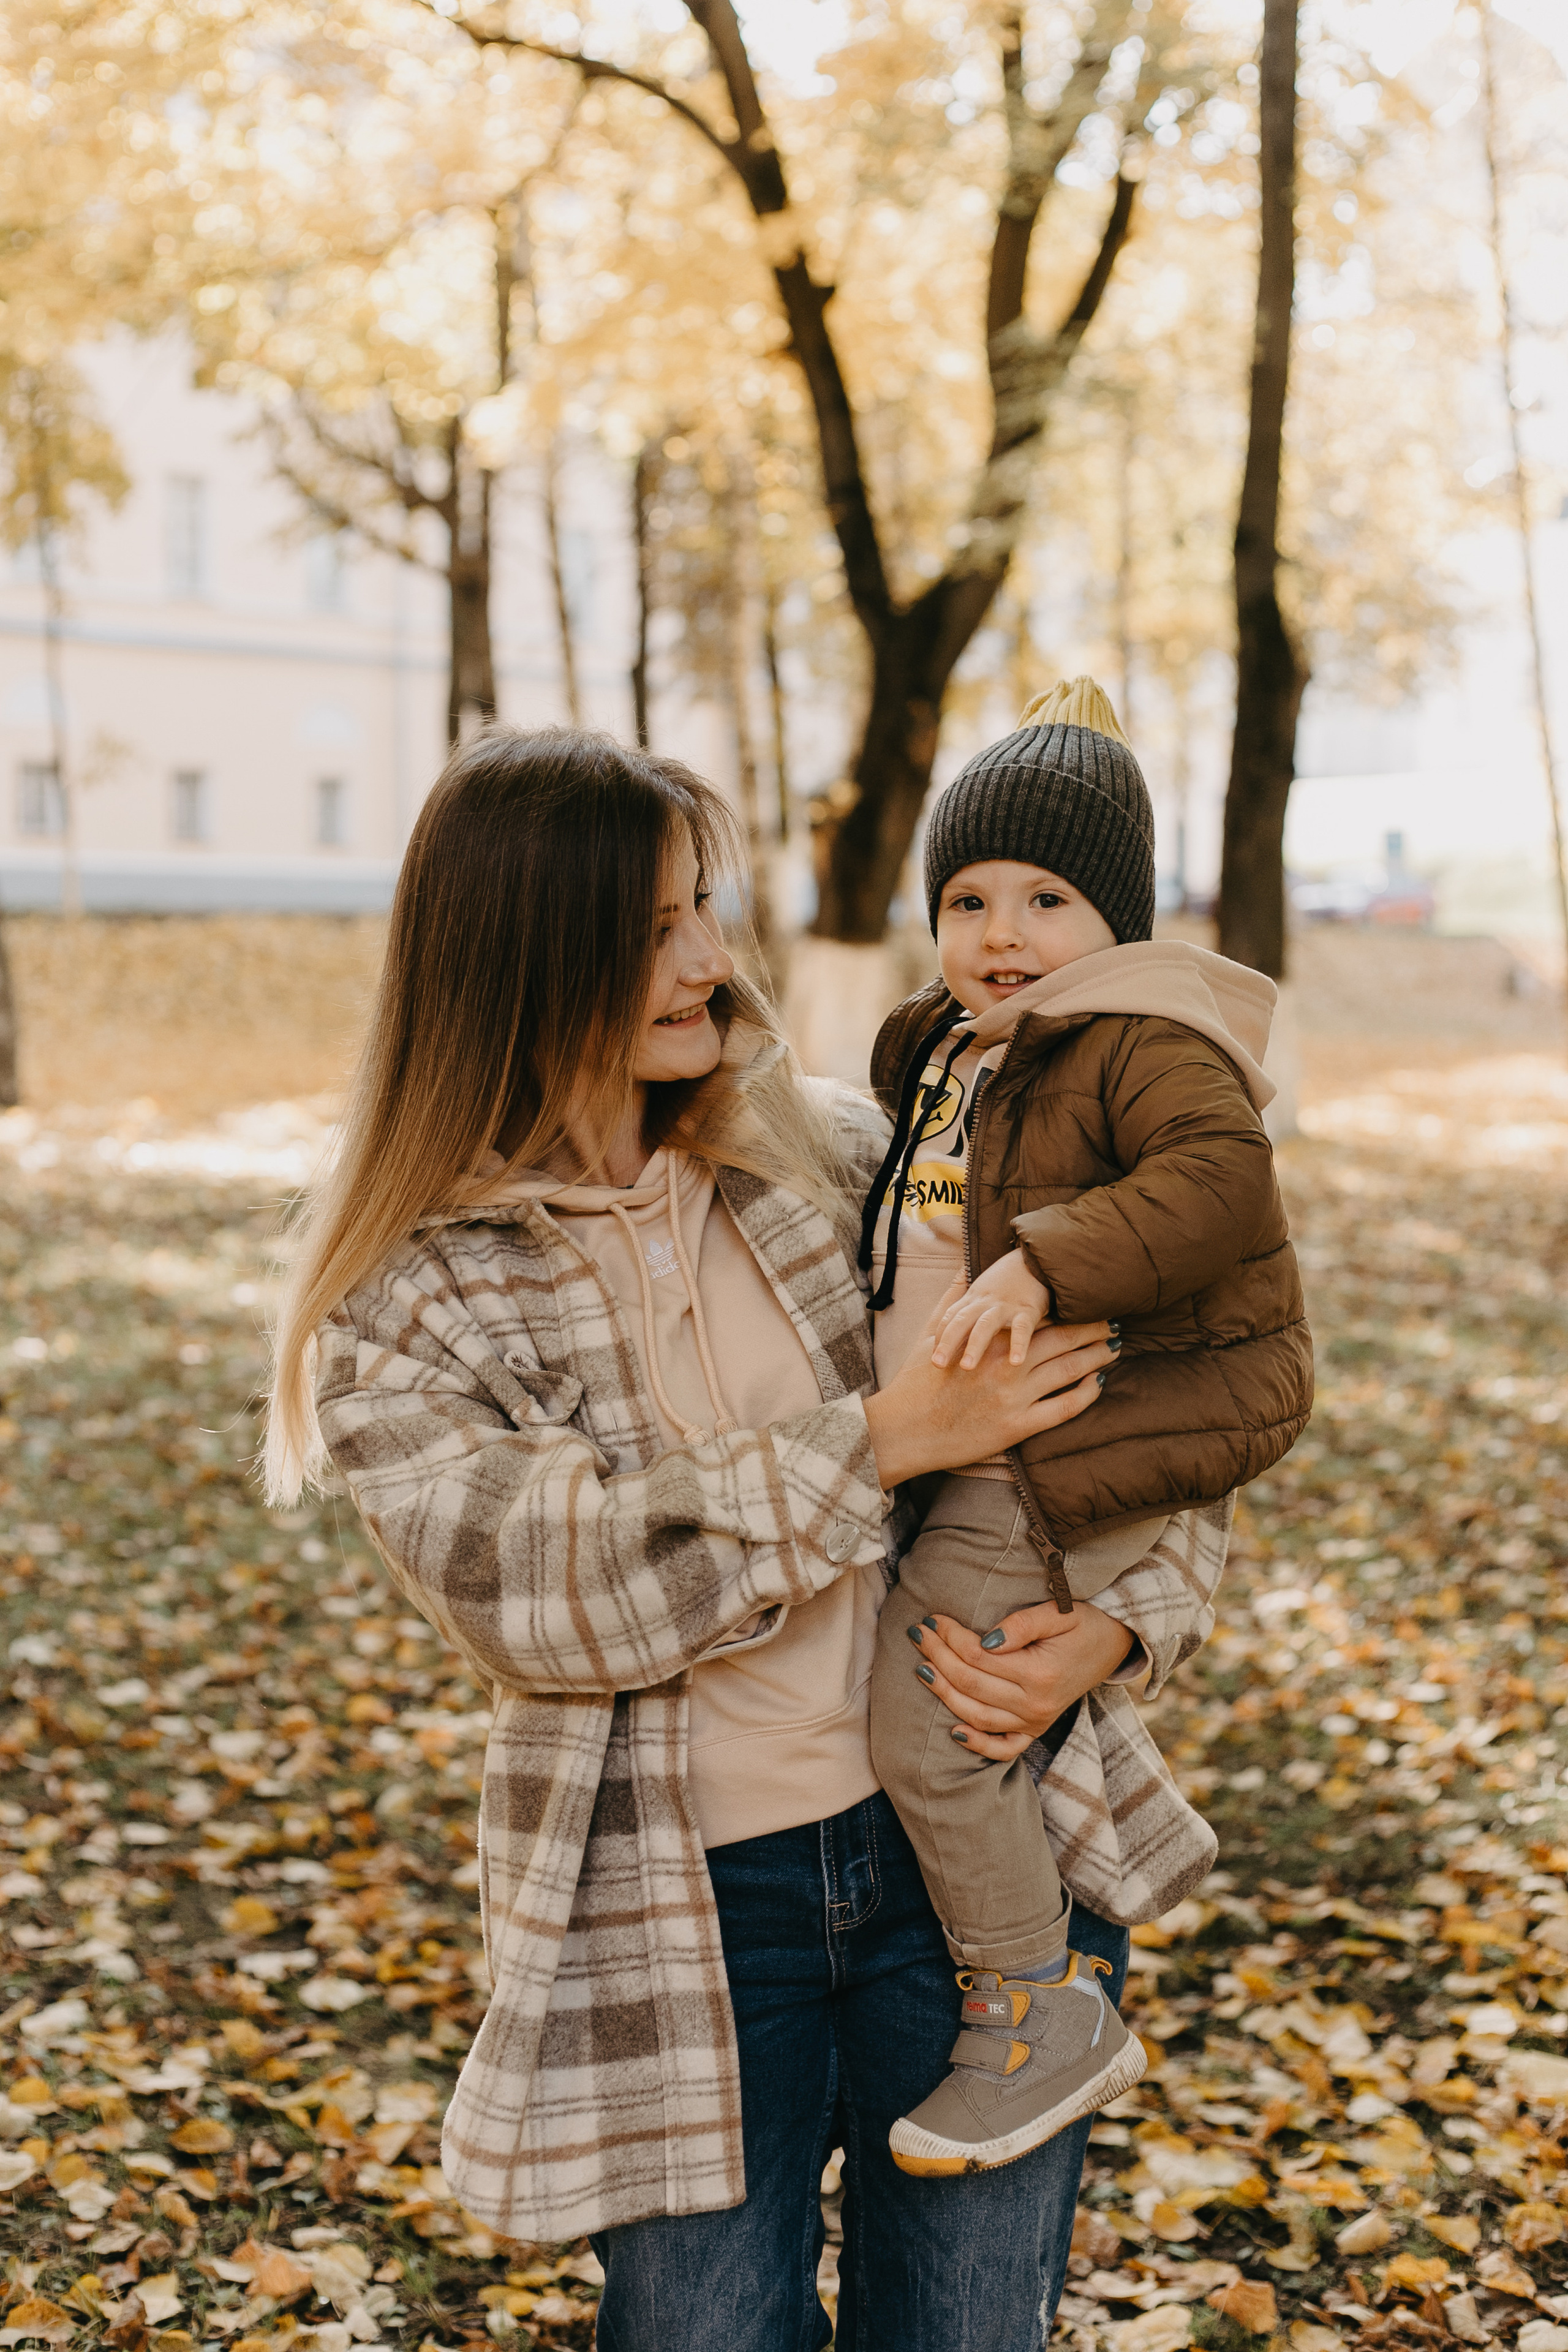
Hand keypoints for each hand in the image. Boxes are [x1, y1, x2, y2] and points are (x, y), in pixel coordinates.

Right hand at [864, 1320, 1112, 1491]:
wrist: (903, 1429)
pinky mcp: (1018, 1427)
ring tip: (1115, 1349)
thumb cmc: (915, 1381)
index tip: (1087, 1302)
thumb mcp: (932, 1332)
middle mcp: (1008, 1365)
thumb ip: (954, 1297)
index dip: (1069, 1310)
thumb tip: (963, 1265)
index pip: (1040, 1318)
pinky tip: (1098, 1385)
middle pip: (1064, 1341)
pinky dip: (1086, 1395)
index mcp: (991, 1341)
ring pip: (1070, 1371)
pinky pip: (1064, 1409)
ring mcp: (1016, 1397)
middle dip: (1093, 1330)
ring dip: (1097, 1357)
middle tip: (1114, 1323)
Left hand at [907, 1599, 1136, 1762]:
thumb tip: (985, 1640)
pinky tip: (953, 1731)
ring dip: (944, 1693)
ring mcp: (1035, 1722)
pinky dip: (977, 1744)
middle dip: (939, 1657)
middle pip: (971, 1684)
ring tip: (922, 1668)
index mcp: (1040, 1673)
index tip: (933, 1618)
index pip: (978, 1656)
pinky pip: (1002, 1748)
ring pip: (977, 1716)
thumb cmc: (1085, 1624)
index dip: (951, 1637)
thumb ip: (1022, 1624)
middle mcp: (1036, 1705)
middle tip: (918, 1634)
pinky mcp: (1035, 1731)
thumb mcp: (1060, 1612)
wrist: (1114, 1646)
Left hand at [932, 1250, 1050, 1369]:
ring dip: (975, 1346)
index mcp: (972, 1298)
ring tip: (966, 1367)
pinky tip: (1015, 1362)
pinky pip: (1022, 1328)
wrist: (1038, 1257)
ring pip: (985, 1325)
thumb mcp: (984, 1290)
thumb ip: (970, 1308)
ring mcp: (1005, 1306)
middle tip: (937, 1365)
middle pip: (960, 1322)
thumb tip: (952, 1332)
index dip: (939, 1337)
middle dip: (947, 1343)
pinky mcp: (1028, 1309)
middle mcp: (984, 1302)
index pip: (949, 1318)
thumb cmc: (1009, 1279)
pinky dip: (1019, 1344)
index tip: (932, 1357)